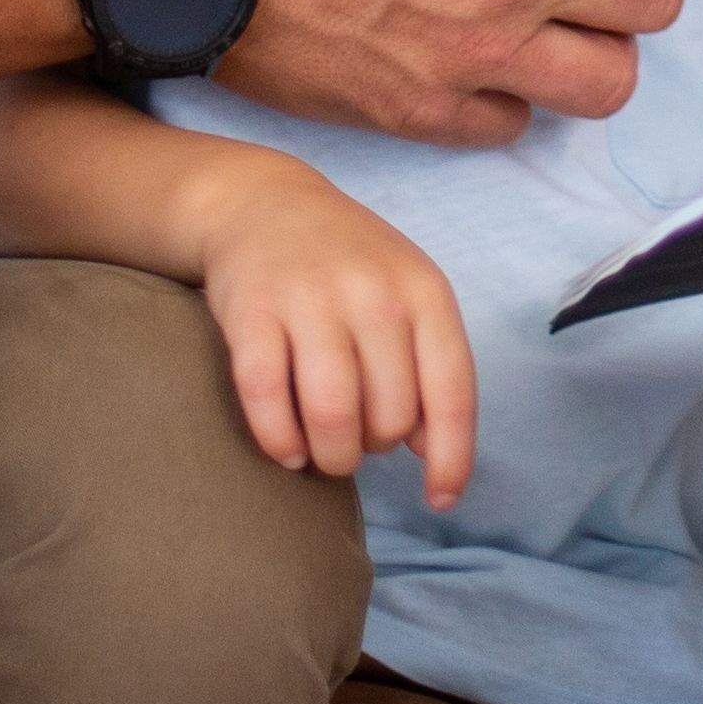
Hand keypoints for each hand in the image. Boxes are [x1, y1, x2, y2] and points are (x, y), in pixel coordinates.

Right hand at [190, 157, 480, 497]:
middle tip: (355, 437)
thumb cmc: (350, 264)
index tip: (441, 499)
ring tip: (322, 453)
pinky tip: (286, 448)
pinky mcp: (250, 311)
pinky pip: (265, 399)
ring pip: (332, 416)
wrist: (264, 204)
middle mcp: (374, 293)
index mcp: (425, 291)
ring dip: (329, 456)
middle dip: (373, 449)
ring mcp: (310, 299)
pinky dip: (278, 441)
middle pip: (388, 417)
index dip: (451, 457)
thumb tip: (433, 450)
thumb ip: (431, 365)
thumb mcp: (409, 294)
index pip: (452, 392)